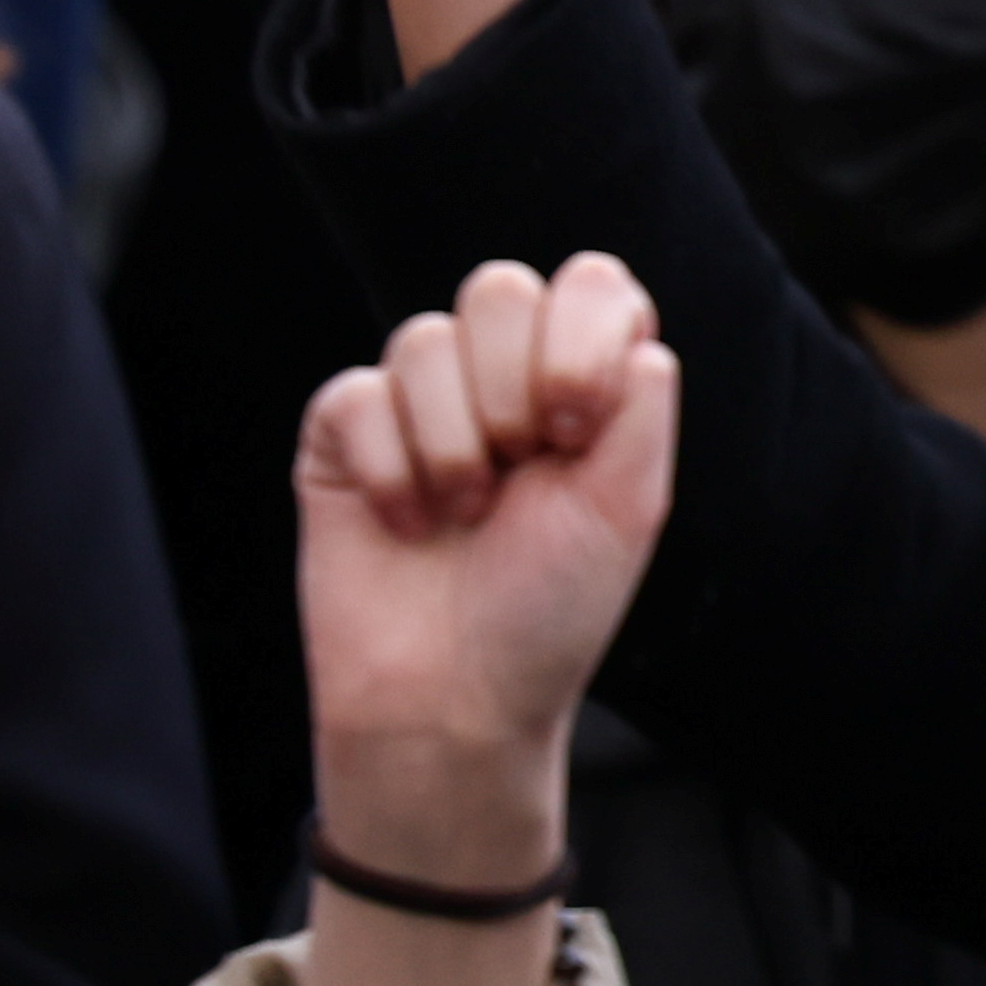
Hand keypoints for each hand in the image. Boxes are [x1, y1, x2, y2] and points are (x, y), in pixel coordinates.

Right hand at [299, 255, 676, 888]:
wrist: (455, 701)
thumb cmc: (548, 608)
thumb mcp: (630, 505)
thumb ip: (642, 404)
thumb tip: (638, 335)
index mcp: (579, 379)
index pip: (590, 284)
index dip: (582, 340)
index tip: (577, 426)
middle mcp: (499, 376)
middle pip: (499, 288)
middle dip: (513, 384)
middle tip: (522, 468)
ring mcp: (418, 402)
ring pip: (424, 338)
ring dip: (453, 441)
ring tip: (465, 513)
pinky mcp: (343, 438)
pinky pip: (356, 395)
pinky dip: (389, 468)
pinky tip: (409, 524)